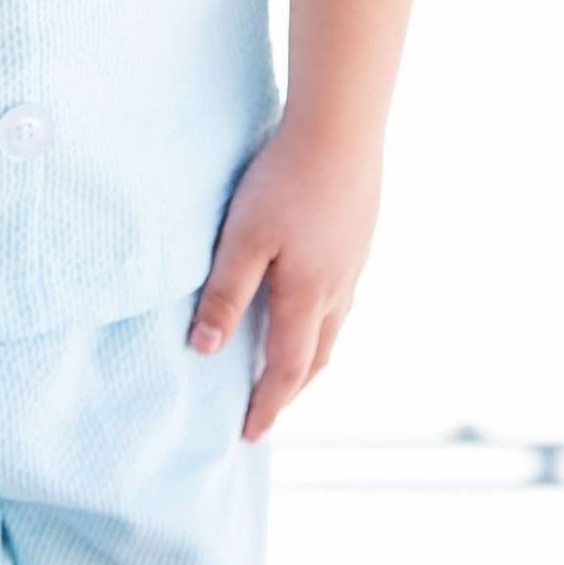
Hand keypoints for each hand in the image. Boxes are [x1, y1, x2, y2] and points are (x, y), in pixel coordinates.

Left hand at [187, 116, 382, 440]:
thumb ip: (225, 294)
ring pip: (333, 326)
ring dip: (309, 354)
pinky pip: (341, 295)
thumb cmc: (286, 181)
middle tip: (268, 408)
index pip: (286, 370)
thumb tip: (204, 350)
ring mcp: (354, 262)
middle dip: (291, 388)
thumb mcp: (243, 238)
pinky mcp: (359, 235)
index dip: (267, 405)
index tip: (249, 435)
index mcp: (308, 298)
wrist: (341, 129)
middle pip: (316, 358)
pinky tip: (311, 299)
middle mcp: (338, 289)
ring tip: (287, 363)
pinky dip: (322, 317)